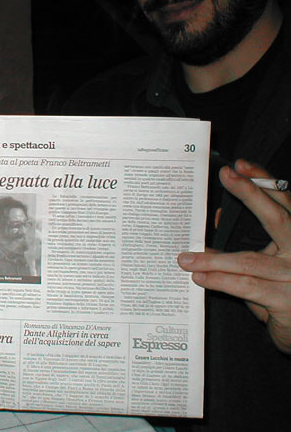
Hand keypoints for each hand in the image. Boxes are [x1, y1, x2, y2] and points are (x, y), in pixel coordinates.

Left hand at [178, 159, 290, 352]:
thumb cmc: (278, 291)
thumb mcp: (266, 262)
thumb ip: (245, 241)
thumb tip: (215, 216)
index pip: (284, 203)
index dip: (264, 181)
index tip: (241, 165)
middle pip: (279, 218)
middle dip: (251, 193)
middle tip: (226, 175)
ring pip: (251, 261)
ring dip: (213, 258)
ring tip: (185, 257)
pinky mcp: (286, 301)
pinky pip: (247, 286)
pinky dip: (219, 280)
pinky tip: (199, 277)